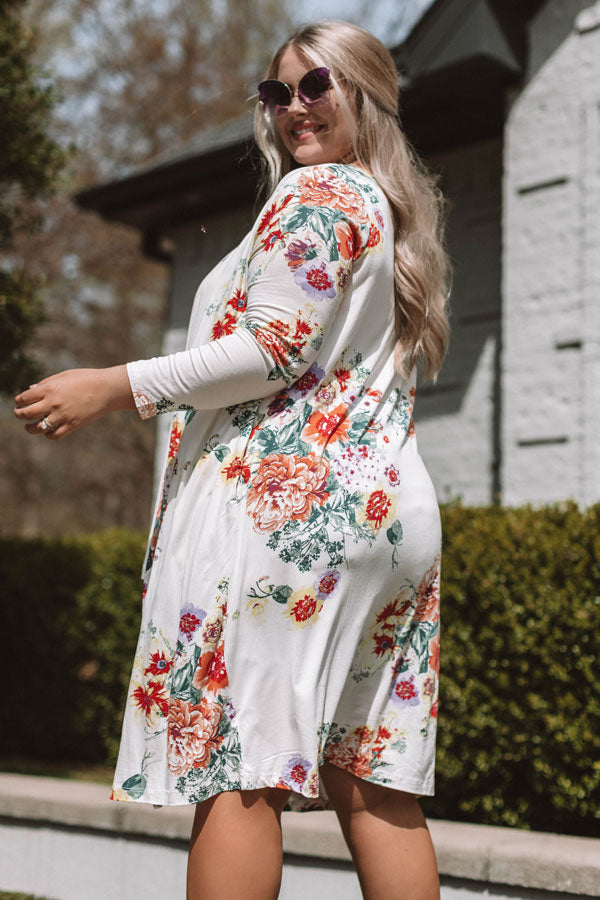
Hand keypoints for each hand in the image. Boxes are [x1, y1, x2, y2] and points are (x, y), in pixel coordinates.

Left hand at [14, 365, 136, 439]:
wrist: (108, 389)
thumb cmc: (86, 378)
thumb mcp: (64, 376)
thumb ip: (46, 383)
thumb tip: (30, 390)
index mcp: (50, 388)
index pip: (24, 398)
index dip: (19, 401)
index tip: (19, 402)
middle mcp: (53, 402)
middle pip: (26, 413)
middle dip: (19, 414)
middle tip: (20, 414)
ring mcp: (63, 415)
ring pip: (37, 428)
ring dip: (30, 428)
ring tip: (29, 427)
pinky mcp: (72, 425)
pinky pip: (54, 435)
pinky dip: (48, 435)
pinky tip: (48, 431)